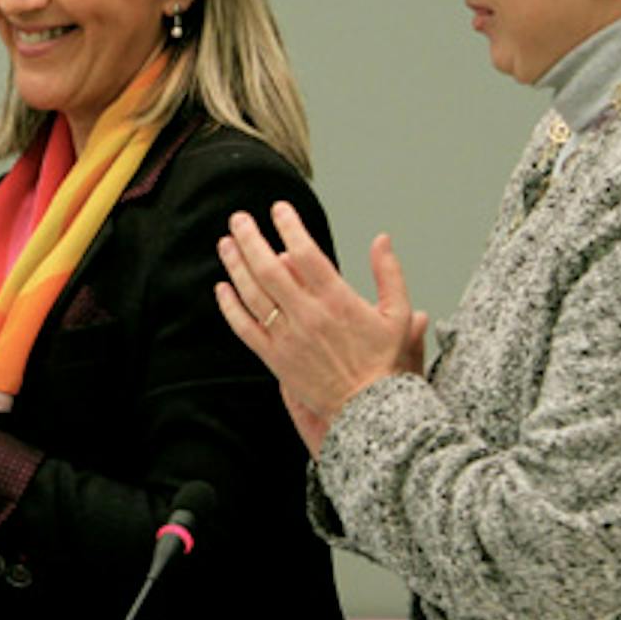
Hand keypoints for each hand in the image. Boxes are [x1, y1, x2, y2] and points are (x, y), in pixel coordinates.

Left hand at [215, 203, 425, 432]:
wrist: (370, 409)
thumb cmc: (384, 363)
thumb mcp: (398, 315)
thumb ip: (389, 274)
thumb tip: (381, 239)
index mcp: (338, 301)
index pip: (306, 254)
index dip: (290, 228)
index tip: (279, 209)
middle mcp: (308, 316)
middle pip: (269, 269)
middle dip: (251, 239)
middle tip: (239, 219)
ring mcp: (288, 338)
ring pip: (253, 295)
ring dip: (236, 266)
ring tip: (226, 243)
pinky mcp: (275, 358)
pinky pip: (244, 328)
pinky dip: (230, 307)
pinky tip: (222, 288)